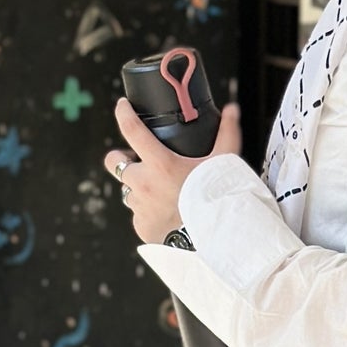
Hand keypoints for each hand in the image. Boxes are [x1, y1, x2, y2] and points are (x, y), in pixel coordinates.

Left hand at [104, 97, 242, 243]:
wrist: (214, 240)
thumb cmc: (218, 200)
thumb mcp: (224, 163)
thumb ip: (227, 133)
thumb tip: (232, 109)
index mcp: (160, 164)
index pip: (131, 131)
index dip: (123, 113)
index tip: (122, 106)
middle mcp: (143, 184)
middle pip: (113, 162)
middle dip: (121, 158)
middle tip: (137, 159)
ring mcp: (139, 207)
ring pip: (127, 190)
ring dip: (138, 186)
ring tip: (161, 190)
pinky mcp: (141, 226)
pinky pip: (138, 214)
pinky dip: (148, 210)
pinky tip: (167, 212)